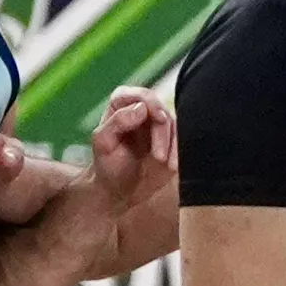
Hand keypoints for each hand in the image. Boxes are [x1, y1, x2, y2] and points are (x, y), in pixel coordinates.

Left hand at [83, 88, 175, 228]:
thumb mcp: (103, 144)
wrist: (119, 191)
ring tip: (161, 162)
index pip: (139, 94)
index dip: (151, 102)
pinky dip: (179, 151)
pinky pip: (181, 139)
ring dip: (171, 143)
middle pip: (160, 109)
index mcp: (121, 105)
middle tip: (158, 156)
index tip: (158, 118)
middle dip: (162, 131)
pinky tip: (173, 165)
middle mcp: (141, 110)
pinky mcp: (170, 140)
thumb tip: (141, 108)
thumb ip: (117, 122)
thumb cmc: (107, 166)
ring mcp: (158, 125)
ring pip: (173, 124)